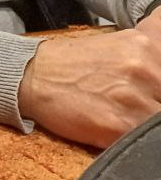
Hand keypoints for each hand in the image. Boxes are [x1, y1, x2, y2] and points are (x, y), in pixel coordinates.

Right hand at [18, 15, 160, 147]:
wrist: (31, 75)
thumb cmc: (75, 62)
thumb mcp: (123, 41)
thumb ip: (154, 40)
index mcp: (146, 45)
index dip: (159, 86)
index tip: (151, 87)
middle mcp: (144, 68)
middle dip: (154, 100)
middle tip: (129, 98)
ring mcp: (133, 98)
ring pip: (158, 120)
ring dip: (144, 119)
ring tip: (122, 111)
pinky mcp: (119, 126)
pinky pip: (146, 140)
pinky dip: (133, 134)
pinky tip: (116, 124)